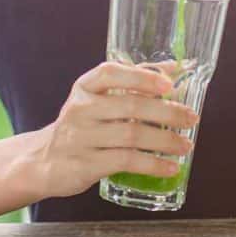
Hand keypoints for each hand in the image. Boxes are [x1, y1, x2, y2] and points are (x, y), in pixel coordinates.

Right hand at [33, 62, 198, 198]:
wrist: (44, 160)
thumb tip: (173, 68)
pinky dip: (152, 164)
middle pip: (130, 106)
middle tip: (191, 119)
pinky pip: (126, 162)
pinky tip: (169, 167)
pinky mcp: (85, 164)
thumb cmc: (82, 126)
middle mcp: (80, 109)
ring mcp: (80, 138)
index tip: (168, 84)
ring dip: (165, 141)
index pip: (110, 73)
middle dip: (167, 112)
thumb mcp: (98, 99)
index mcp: (84, 88)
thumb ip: (132, 82)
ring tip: (185, 146)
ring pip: (131, 136)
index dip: (141, 77)